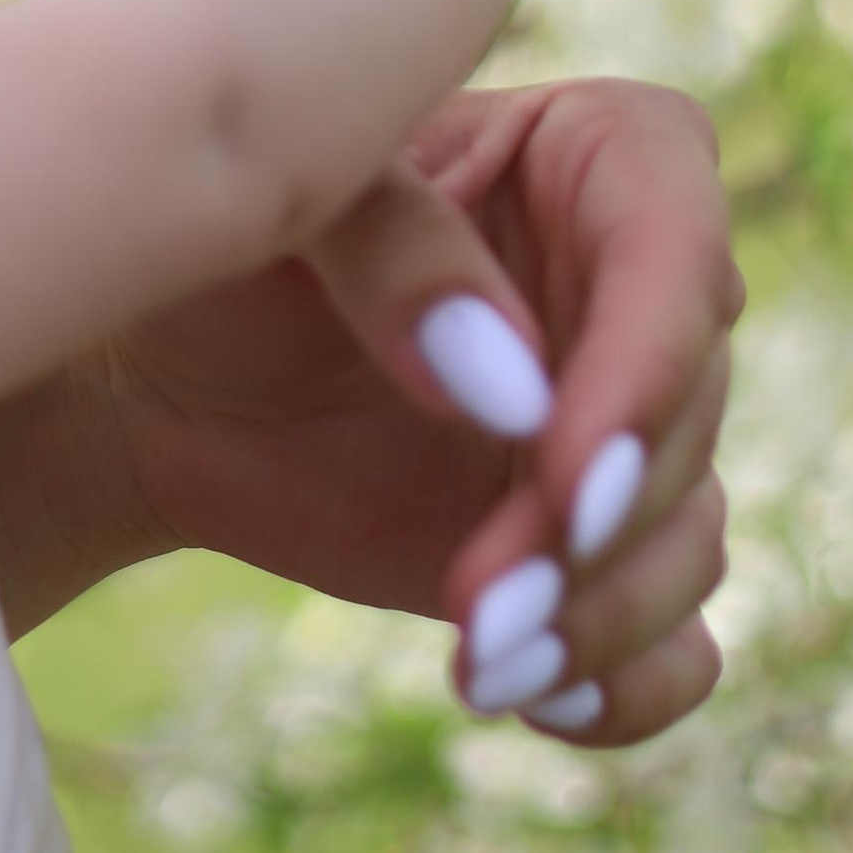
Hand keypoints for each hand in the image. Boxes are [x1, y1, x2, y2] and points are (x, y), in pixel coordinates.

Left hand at [0, 80, 739, 746]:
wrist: (162, 379)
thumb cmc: (222, 250)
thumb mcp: (278, 206)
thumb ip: (388, 246)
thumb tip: (511, 382)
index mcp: (589, 153)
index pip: (676, 242)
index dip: (648, 370)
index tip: (564, 480)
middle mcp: (632, 286)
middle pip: (688, 410)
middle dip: (596, 528)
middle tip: (479, 604)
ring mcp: (623, 422)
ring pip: (689, 532)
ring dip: (601, 618)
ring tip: (480, 664)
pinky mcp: (598, 544)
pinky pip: (677, 636)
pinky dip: (628, 684)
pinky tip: (535, 699)